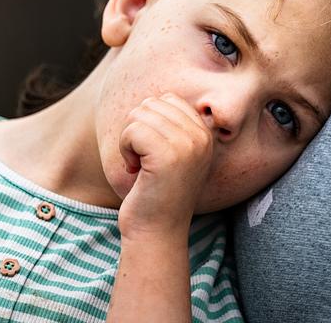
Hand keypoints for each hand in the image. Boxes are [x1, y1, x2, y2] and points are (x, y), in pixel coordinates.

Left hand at [117, 93, 212, 238]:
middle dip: (137, 130)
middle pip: (151, 104)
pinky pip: (132, 131)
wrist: (156, 232)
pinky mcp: (168, 155)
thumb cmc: (156, 193)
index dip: (149, 122)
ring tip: (141, 166)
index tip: (153, 153)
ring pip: (139, 115)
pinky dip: (125, 150)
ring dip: (129, 141)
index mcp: (205, 133)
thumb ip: (170, 126)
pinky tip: (135, 171)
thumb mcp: (173, 154)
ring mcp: (187, 144)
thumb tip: (151, 98)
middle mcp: (201, 136)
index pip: (168, 99)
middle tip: (144, 161)